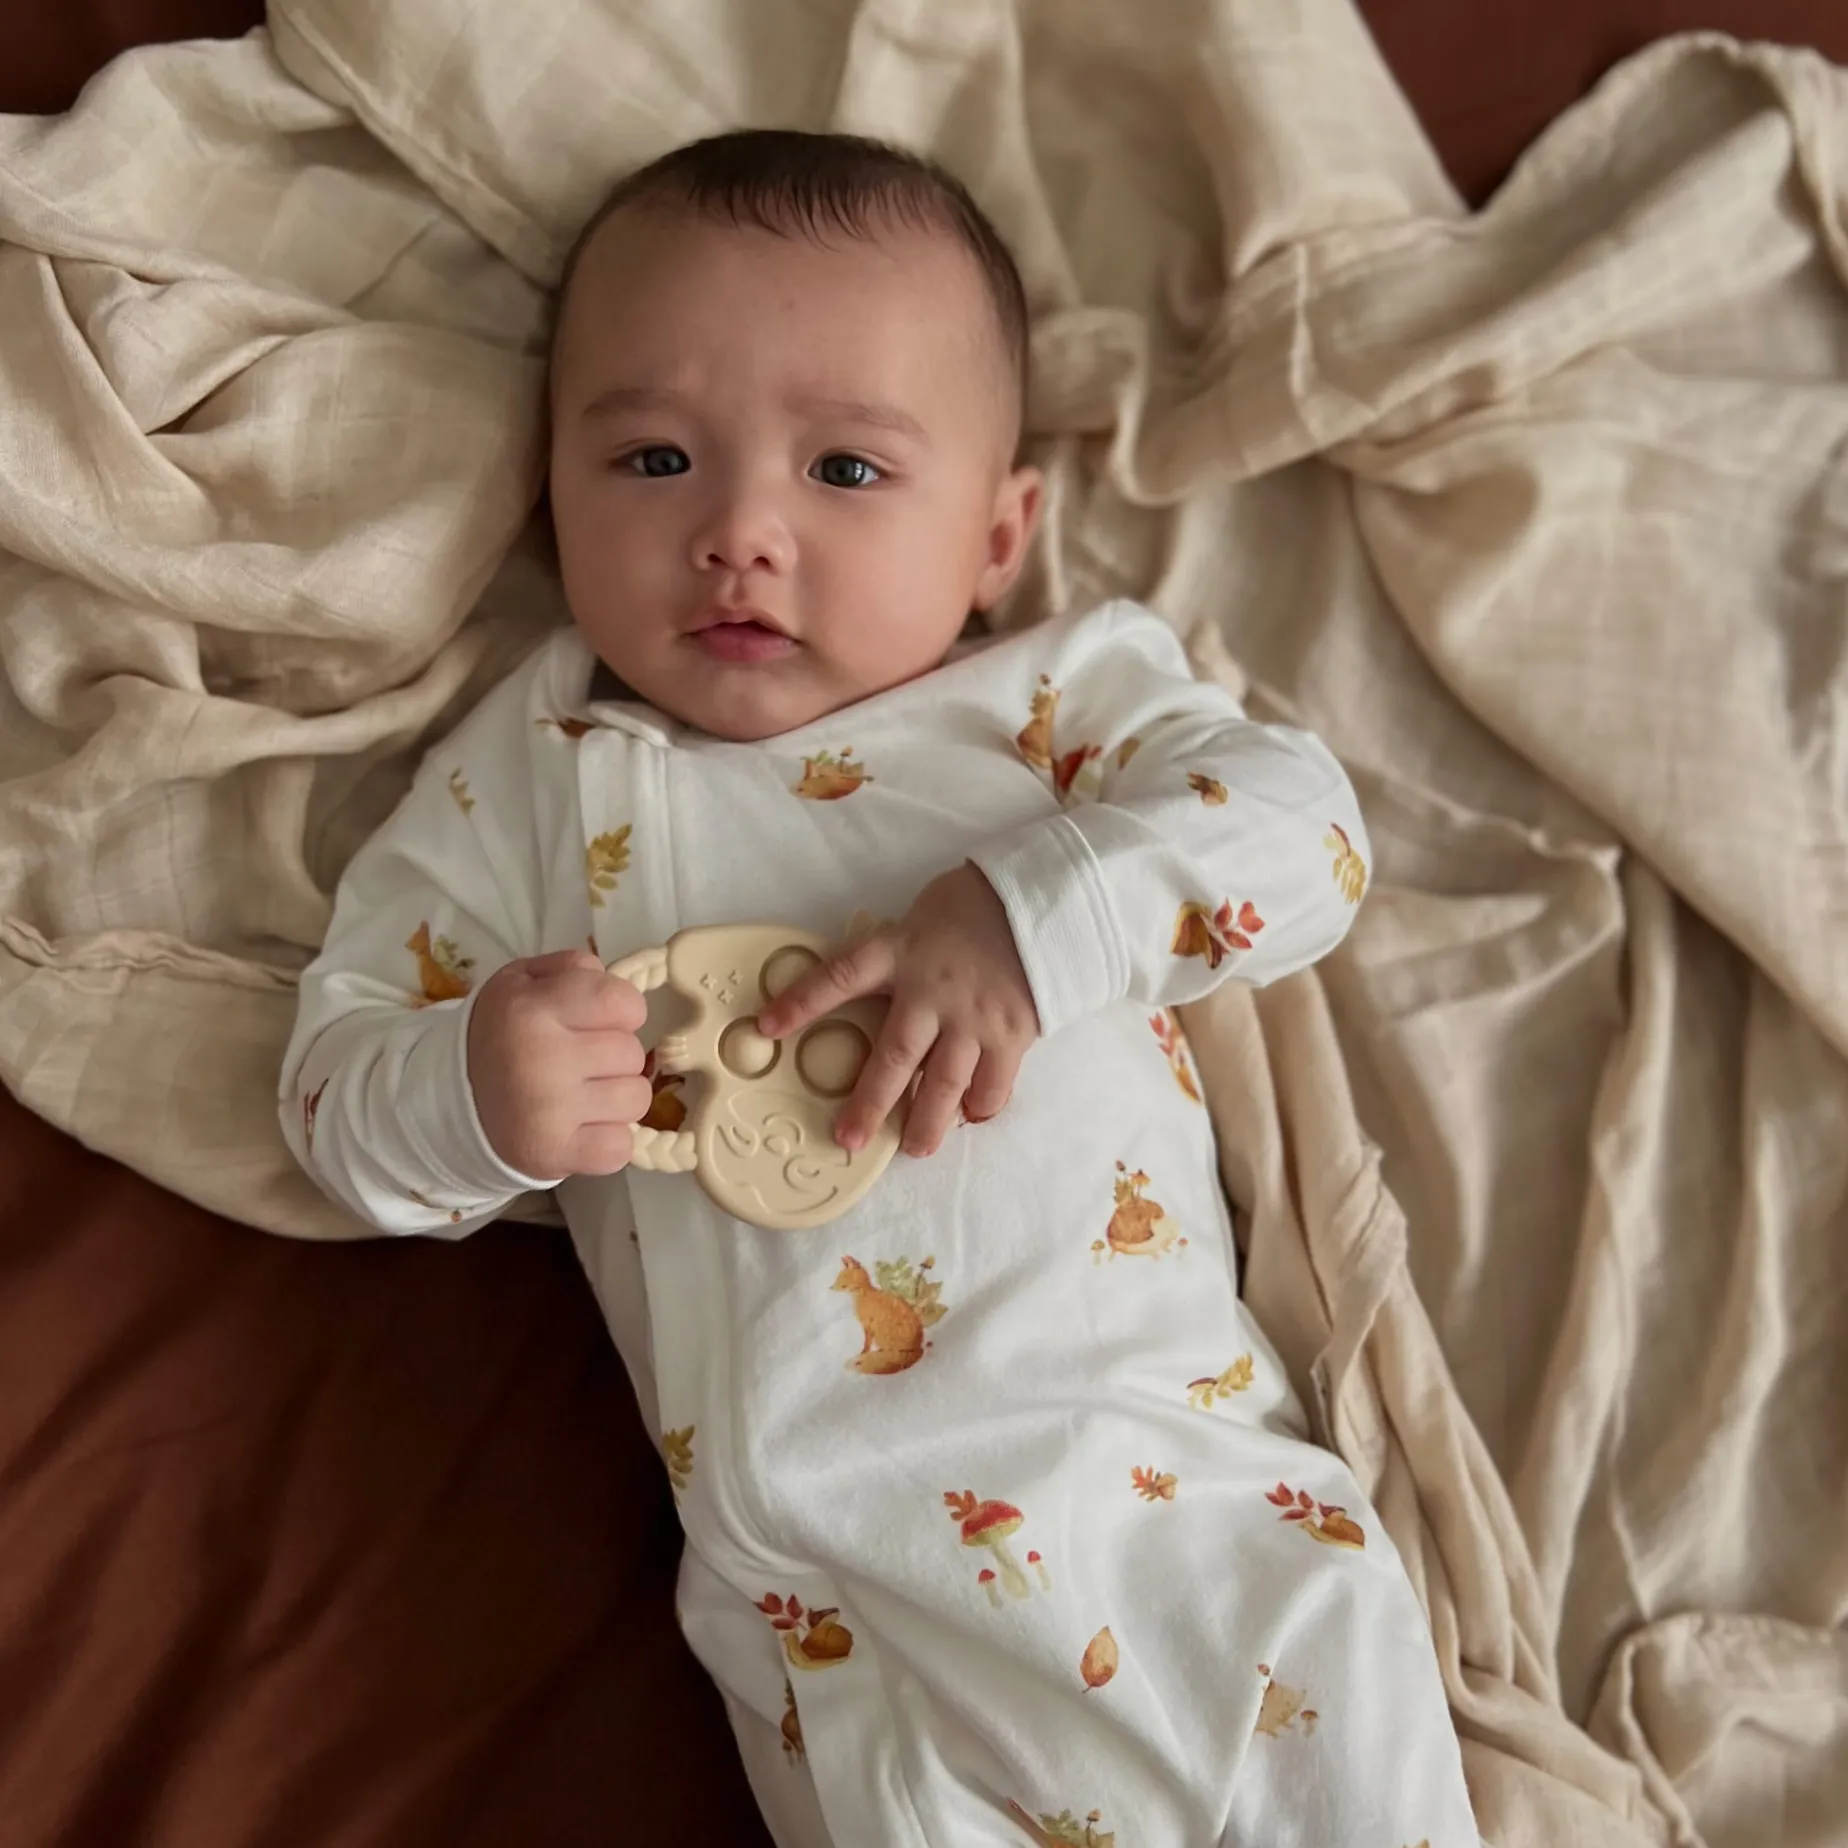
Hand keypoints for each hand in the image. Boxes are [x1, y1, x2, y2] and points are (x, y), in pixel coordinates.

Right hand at [467, 949, 651, 1178]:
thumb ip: (573, 969)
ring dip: (616, 1098)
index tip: (602, 1021)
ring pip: (636, 1099)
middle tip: (580, 1063)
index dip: (623, 1010)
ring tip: (581, 1095)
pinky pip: (621, 1147)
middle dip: (615, 1056)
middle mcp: (542, 1058)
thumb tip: (614, 980)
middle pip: (633, 1053)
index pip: (622, 1001)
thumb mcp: (522, 982)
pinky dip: (608, 1140)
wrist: (450, 1102)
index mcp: (532, 1008)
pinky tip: (579, 1128)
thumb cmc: (501, 1035)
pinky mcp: (555, 1154)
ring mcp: (550, 1112)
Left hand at [757, 866, 1039, 1156]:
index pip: (840, 976)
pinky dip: (980, 1105)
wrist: (1045, 901)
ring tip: (914, 1148)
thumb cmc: (977, 905)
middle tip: (849, 1139)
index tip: (766, 1027)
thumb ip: (897, 956)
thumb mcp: (921, 919)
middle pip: (893, 1057)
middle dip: (868, 1103)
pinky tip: (970, 1117)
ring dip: (926, 1122)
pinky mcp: (1010, 1034)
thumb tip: (874, 993)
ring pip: (943, 1084)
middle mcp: (931, 991)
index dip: (801, 1002)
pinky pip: (992, 1084)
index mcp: (901, 952)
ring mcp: (971, 1018)